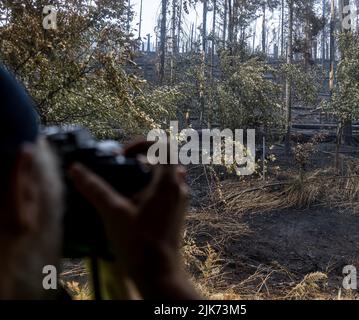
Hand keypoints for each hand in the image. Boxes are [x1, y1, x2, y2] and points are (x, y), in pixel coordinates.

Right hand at [69, 141, 199, 299]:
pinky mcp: (176, 212)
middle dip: (141, 157)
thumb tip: (76, 169)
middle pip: (164, 158)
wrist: (159, 273)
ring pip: (165, 174)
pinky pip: (166, 189)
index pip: (163, 145)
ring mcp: (180, 200)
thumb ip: (95, 188)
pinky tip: (132, 200)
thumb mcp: (113, 212)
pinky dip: (150, 185)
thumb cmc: (139, 242)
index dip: (142, 143)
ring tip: (123, 183)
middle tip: (120, 166)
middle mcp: (178, 188)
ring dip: (145, 172)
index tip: (122, 155)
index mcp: (167, 182)